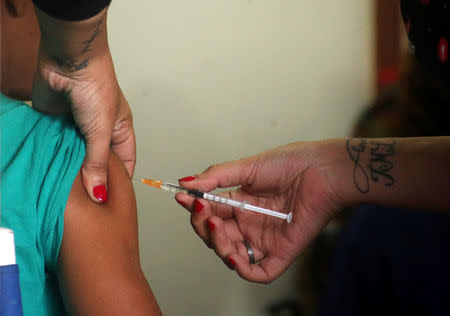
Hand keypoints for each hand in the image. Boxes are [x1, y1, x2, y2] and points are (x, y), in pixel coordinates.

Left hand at [31, 6, 134, 202]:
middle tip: (85, 205)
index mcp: (120, 131)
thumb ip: (98, 164)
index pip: (124, 163)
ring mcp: (77, 130)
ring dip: (70, 171)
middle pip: (98, 163)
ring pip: (75, 158)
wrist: (67, 61)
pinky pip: (56, 148)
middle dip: (92, 180)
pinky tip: (49, 175)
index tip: (110, 205)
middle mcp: (100, 133)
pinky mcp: (57, 126)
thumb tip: (99, 195)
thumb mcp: (102, 131)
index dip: (119, 183)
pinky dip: (53, 159)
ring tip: (66, 195)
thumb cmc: (96, 88)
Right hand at [175, 141, 343, 282]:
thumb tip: (186, 183)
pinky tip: (232, 254)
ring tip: (215, 224)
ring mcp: (264, 239)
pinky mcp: (281, 252)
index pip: (210, 212)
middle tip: (201, 209)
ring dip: (216, 244)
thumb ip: (215, 176)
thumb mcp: (246, 167)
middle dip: (202, 225)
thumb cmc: (290, 164)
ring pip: (230, 254)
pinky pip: (258, 271)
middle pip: (215, 236)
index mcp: (240, 204)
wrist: (321, 170)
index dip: (195, 208)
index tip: (183, 197)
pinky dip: (241, 268)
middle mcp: (249, 223)